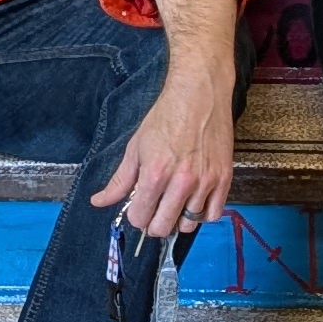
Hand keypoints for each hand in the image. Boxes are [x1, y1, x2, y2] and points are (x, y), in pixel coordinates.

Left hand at [91, 41, 234, 243]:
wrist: (200, 93)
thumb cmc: (166, 116)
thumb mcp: (136, 146)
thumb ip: (119, 179)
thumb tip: (98, 202)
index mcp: (155, 174)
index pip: (140, 218)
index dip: (136, 215)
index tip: (139, 206)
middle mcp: (181, 182)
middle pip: (163, 227)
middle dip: (154, 222)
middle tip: (155, 209)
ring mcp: (205, 181)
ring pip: (189, 224)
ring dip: (179, 218)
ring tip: (176, 203)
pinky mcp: (224, 178)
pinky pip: (214, 214)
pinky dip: (203, 214)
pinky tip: (195, 201)